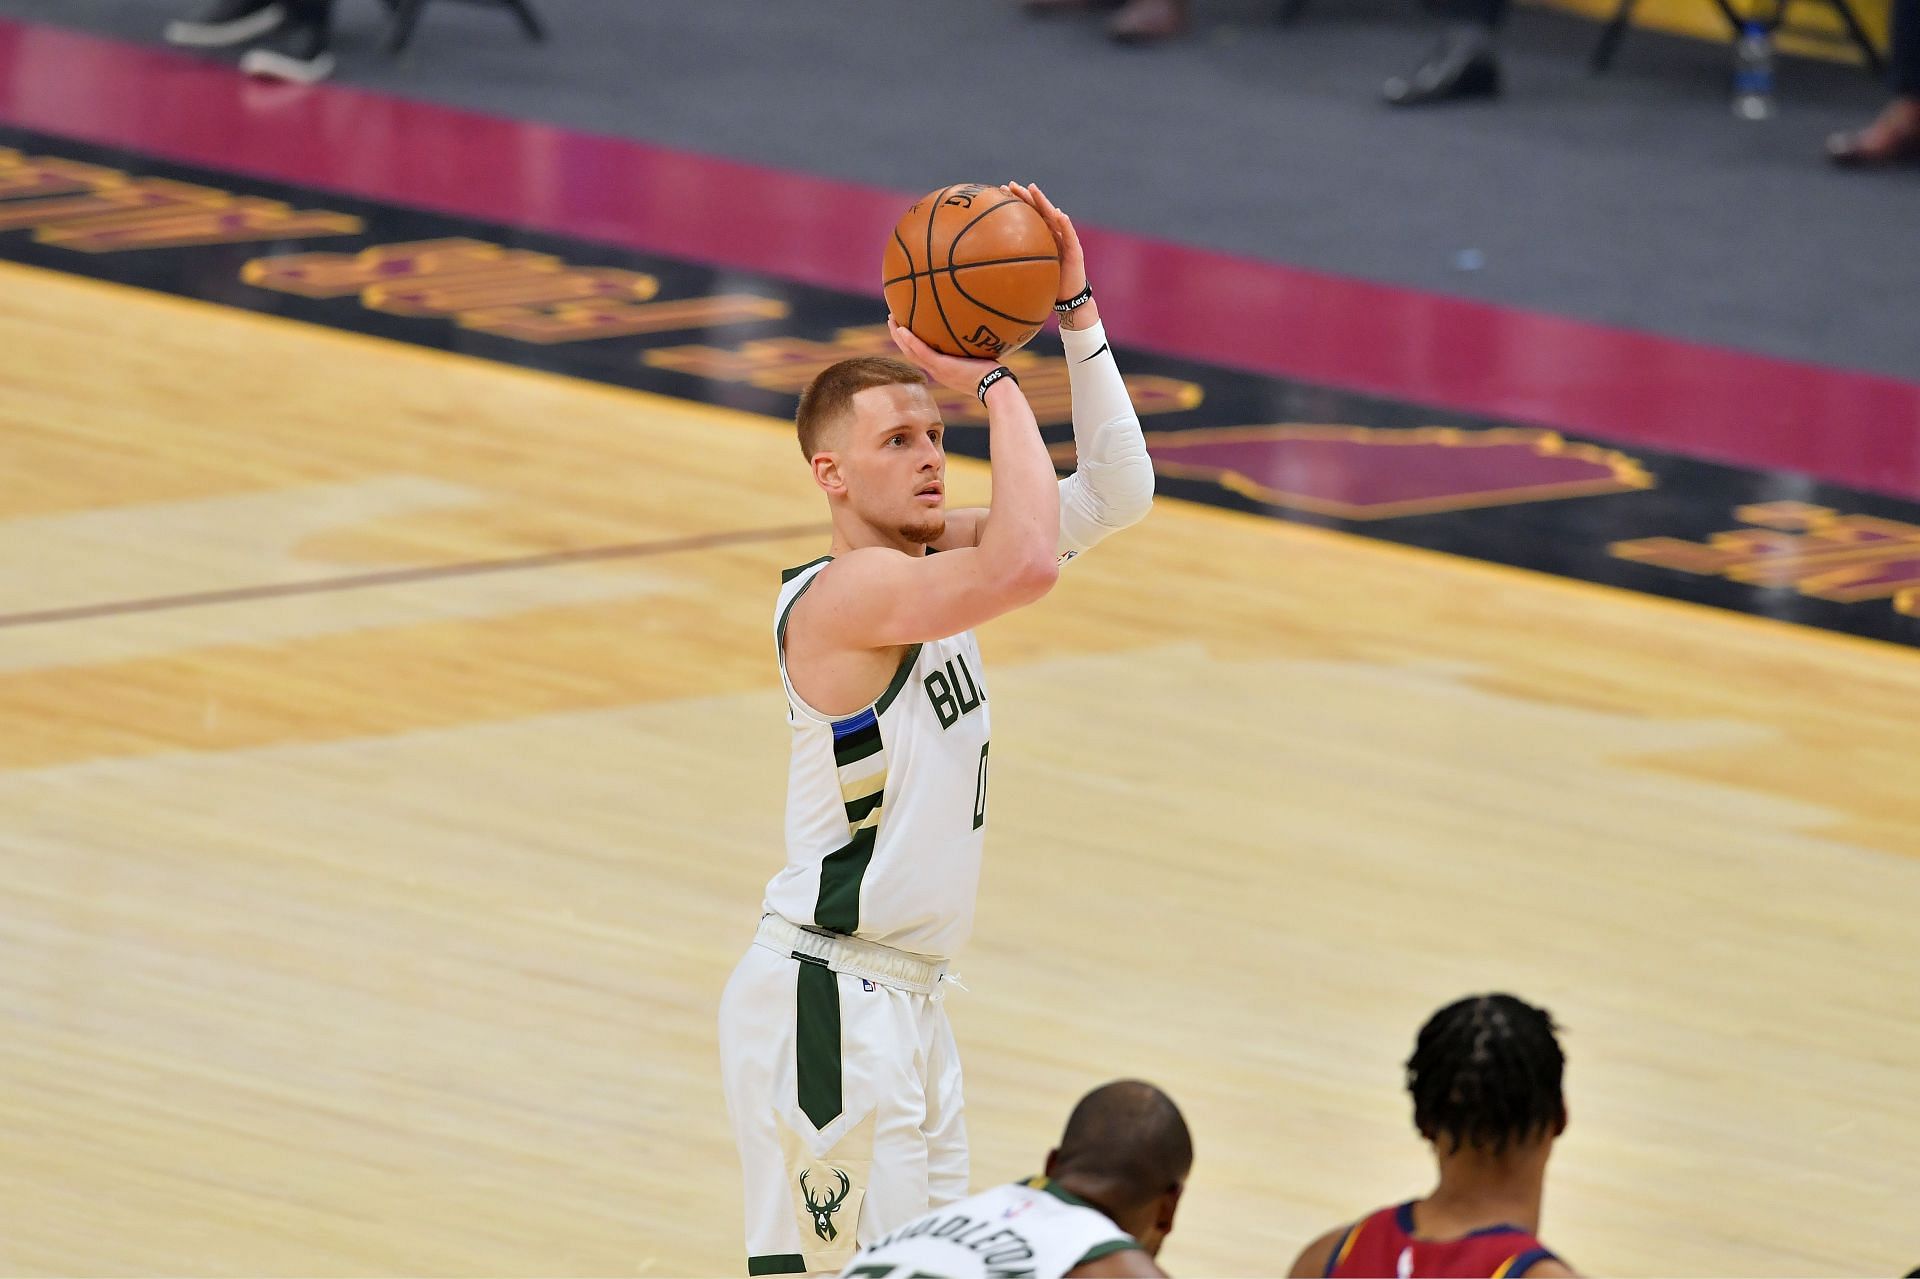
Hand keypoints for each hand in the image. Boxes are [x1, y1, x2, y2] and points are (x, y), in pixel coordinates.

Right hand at [888, 316, 1004, 394]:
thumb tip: (982, 329)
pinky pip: (921, 351)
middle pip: (911, 353)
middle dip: (899, 337)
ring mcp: (937, 369)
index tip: (905, 329)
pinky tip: (902, 328)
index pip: (921, 356)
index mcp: (942, 370)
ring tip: (891, 319)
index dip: (910, 343)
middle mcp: (936, 371)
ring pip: (911, 352)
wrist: (995, 387)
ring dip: (899, 336)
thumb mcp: (980, 359)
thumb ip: (975, 347)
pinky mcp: (942, 366)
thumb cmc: (993, 374)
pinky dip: (910, 340)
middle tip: (892, 320)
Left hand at [1002, 182, 1084, 303]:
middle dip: (1025, 195)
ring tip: (1034, 190)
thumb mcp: (1030, 270)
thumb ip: (1018, 261)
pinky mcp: (1075, 250)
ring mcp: (1065, 239)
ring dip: (1043, 202)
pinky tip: (1059, 214)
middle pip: (1038, 210)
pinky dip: (1065, 224)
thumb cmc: (1049, 284)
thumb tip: (991, 259)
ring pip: (1053, 216)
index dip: (1017, 201)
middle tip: (1011, 184)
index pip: (1029, 214)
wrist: (1069, 298)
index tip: (1001, 190)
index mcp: (1043, 236)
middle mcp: (1054, 233)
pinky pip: (1069, 235)